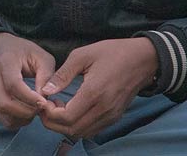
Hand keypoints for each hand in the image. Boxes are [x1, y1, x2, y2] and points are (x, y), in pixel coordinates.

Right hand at [0, 32, 56, 129]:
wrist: (1, 50)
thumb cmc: (24, 53)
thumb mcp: (41, 57)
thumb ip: (47, 76)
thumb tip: (45, 97)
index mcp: (5, 61)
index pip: (13, 85)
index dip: (30, 98)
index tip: (44, 102)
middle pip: (4, 103)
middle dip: (27, 111)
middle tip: (41, 107)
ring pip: (2, 112)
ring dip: (22, 117)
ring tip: (35, 109)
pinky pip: (2, 118)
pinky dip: (17, 121)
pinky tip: (26, 112)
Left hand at [37, 37, 156, 140]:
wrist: (143, 59)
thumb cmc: (112, 53)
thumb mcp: (82, 55)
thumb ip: (62, 75)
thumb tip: (46, 91)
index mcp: (94, 93)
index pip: (67, 118)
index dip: (49, 114)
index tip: (43, 101)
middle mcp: (104, 109)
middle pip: (72, 130)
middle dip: (53, 122)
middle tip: (46, 106)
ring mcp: (111, 115)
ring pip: (82, 133)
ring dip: (65, 126)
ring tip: (57, 107)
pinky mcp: (115, 117)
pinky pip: (93, 130)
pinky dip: (78, 125)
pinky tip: (72, 109)